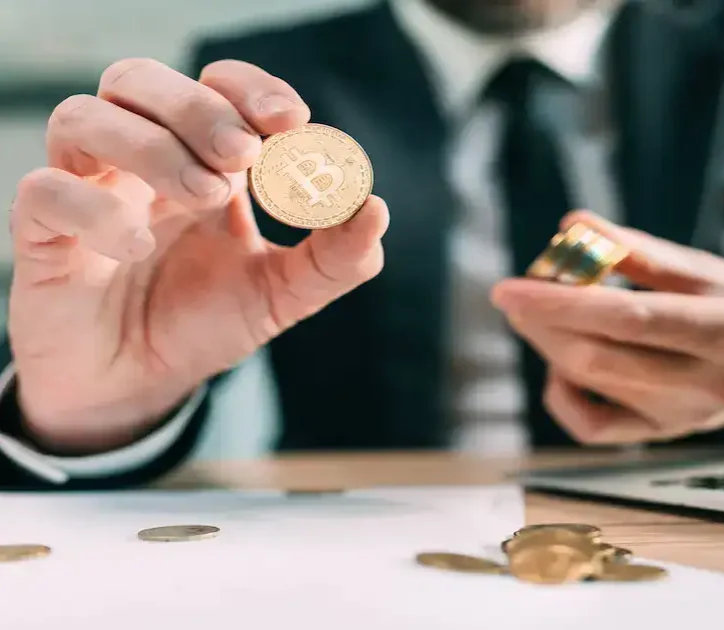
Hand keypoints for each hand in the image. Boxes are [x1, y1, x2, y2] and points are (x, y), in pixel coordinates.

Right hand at [9, 58, 387, 452]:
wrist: (137, 386)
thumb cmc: (204, 323)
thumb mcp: (282, 294)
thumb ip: (334, 258)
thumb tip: (376, 208)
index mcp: (200, 161)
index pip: (216, 87)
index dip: (250, 89)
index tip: (290, 120)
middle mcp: (138, 162)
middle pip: (142, 82)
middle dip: (200, 109)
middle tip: (245, 157)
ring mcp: (87, 190)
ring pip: (83, 117)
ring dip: (150, 146)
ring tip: (205, 197)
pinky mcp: (43, 234)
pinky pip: (44, 191)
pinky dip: (93, 207)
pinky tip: (138, 246)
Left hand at [492, 211, 723, 444]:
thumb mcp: (709, 268)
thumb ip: (639, 252)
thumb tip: (573, 225)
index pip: (627, 319)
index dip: (560, 304)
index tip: (508, 288)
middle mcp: (709, 383)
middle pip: (598, 359)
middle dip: (542, 325)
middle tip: (516, 294)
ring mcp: (687, 417)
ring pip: (592, 387)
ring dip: (551, 347)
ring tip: (542, 315)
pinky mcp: (668, 435)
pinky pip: (596, 427)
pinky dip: (565, 396)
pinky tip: (564, 366)